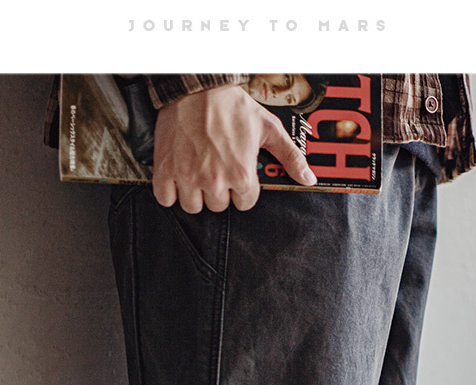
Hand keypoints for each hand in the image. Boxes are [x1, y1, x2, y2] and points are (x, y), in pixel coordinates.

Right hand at [151, 83, 316, 212]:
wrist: (197, 86)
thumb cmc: (234, 106)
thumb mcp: (268, 128)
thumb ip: (290, 156)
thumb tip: (309, 179)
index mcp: (242, 175)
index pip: (244, 203)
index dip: (242, 187)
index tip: (236, 172)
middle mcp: (215, 181)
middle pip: (218, 206)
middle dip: (219, 189)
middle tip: (216, 167)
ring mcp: (188, 178)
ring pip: (193, 206)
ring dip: (195, 193)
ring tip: (198, 171)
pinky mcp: (166, 171)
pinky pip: (166, 199)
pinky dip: (170, 191)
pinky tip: (178, 176)